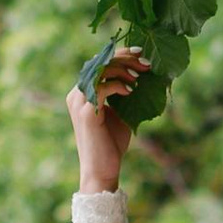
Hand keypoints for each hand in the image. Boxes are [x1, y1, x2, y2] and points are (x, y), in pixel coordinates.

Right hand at [68, 45, 149, 192]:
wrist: (103, 169)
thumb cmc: (111, 143)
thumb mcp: (121, 112)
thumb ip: (124, 93)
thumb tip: (142, 75)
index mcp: (82, 92)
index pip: (100, 63)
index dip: (120, 54)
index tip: (141, 53)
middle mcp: (76, 94)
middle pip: (100, 63)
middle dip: (124, 58)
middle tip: (145, 61)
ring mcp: (79, 102)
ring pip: (100, 72)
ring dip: (123, 69)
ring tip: (140, 75)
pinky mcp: (86, 113)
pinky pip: (102, 88)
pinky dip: (118, 85)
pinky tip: (131, 90)